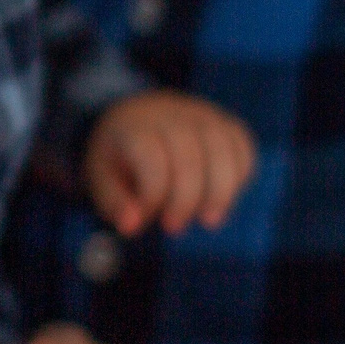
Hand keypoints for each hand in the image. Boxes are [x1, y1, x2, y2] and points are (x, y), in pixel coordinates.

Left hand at [85, 91, 256, 237]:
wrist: (138, 115)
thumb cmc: (121, 156)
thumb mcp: (102, 178)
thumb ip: (115, 203)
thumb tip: (131, 226)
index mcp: (134, 127)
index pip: (150, 157)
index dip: (152, 193)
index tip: (145, 217)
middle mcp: (170, 115)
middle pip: (188, 154)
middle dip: (185, 198)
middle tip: (174, 228)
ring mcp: (202, 115)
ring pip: (222, 147)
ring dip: (221, 191)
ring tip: (209, 221)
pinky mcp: (225, 123)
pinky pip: (242, 145)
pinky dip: (240, 175)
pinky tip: (225, 199)